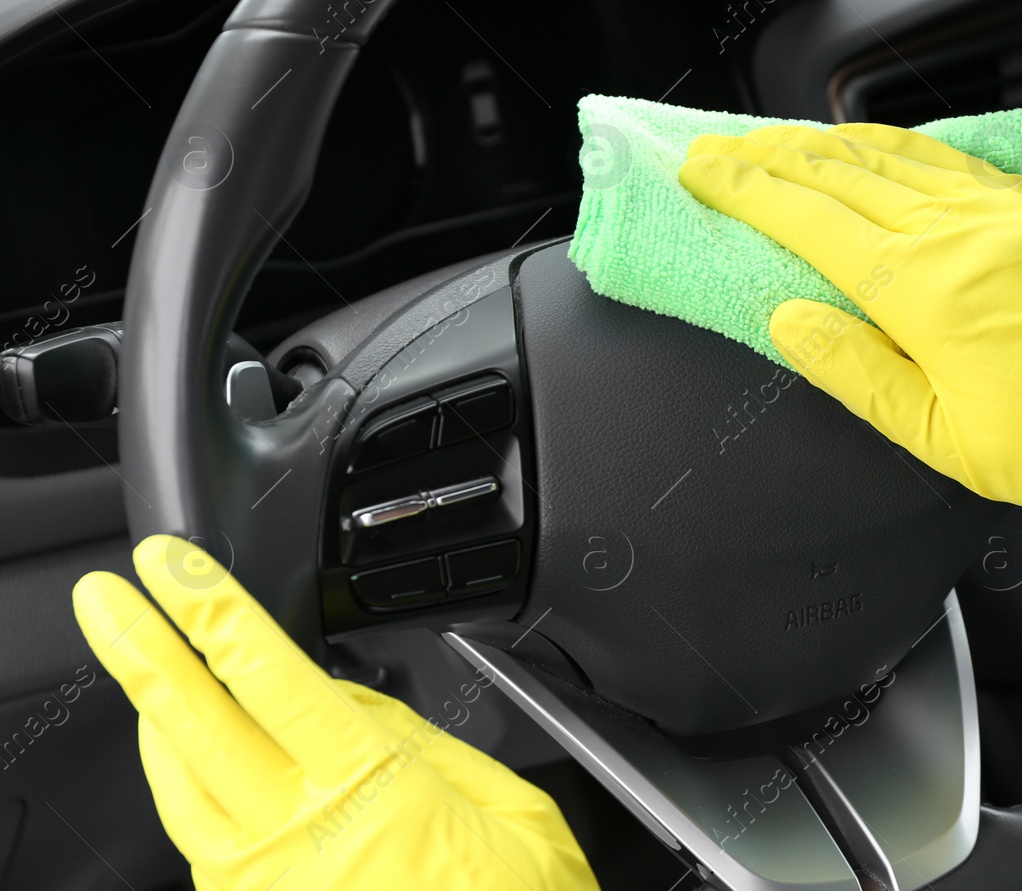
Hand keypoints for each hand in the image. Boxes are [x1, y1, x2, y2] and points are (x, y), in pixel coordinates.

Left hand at [73, 535, 598, 890]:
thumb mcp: (509, 807)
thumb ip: (424, 745)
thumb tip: (351, 700)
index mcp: (372, 792)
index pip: (268, 678)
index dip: (212, 614)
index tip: (174, 569)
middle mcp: (301, 838)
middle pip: (195, 726)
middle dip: (144, 650)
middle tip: (105, 598)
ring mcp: (266, 883)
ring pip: (180, 786)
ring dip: (155, 717)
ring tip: (146, 665)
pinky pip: (198, 837)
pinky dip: (183, 782)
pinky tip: (190, 758)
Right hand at [679, 121, 1021, 757]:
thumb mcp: (937, 435)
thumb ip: (854, 369)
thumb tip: (788, 320)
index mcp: (927, 289)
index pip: (811, 217)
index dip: (747, 188)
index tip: (702, 168)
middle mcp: (965, 235)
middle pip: (845, 173)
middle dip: (773, 157)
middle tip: (722, 148)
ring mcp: (1008, 218)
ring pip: (900, 157)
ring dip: (831, 143)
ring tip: (784, 141)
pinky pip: (956, 164)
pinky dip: (905, 150)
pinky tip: (885, 151)